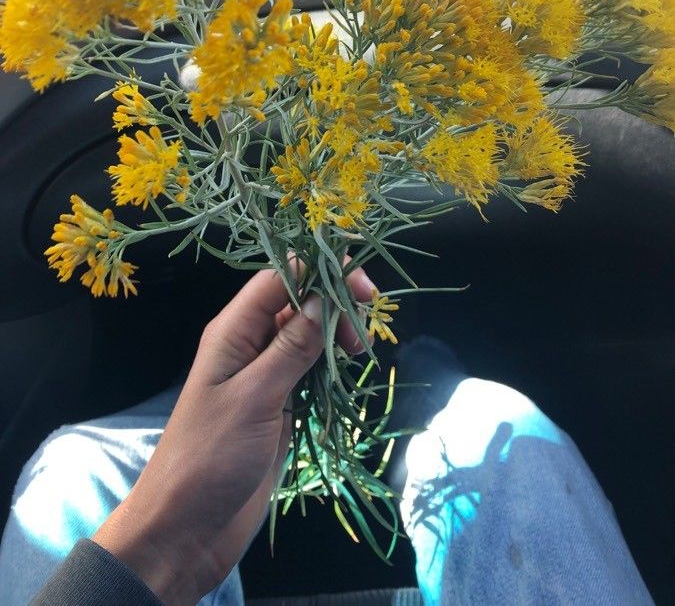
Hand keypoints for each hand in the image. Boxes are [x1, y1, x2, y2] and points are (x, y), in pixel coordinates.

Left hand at [93, 264, 372, 604]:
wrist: (186, 528)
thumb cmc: (210, 457)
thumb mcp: (255, 397)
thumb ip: (292, 347)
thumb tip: (325, 297)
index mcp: (233, 331)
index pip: (281, 277)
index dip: (322, 270)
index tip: (365, 288)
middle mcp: (249, 344)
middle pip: (298, 300)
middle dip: (335, 303)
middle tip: (363, 333)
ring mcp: (264, 374)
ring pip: (307, 333)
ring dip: (336, 333)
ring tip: (359, 353)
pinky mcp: (278, 404)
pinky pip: (309, 369)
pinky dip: (331, 364)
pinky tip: (347, 373)